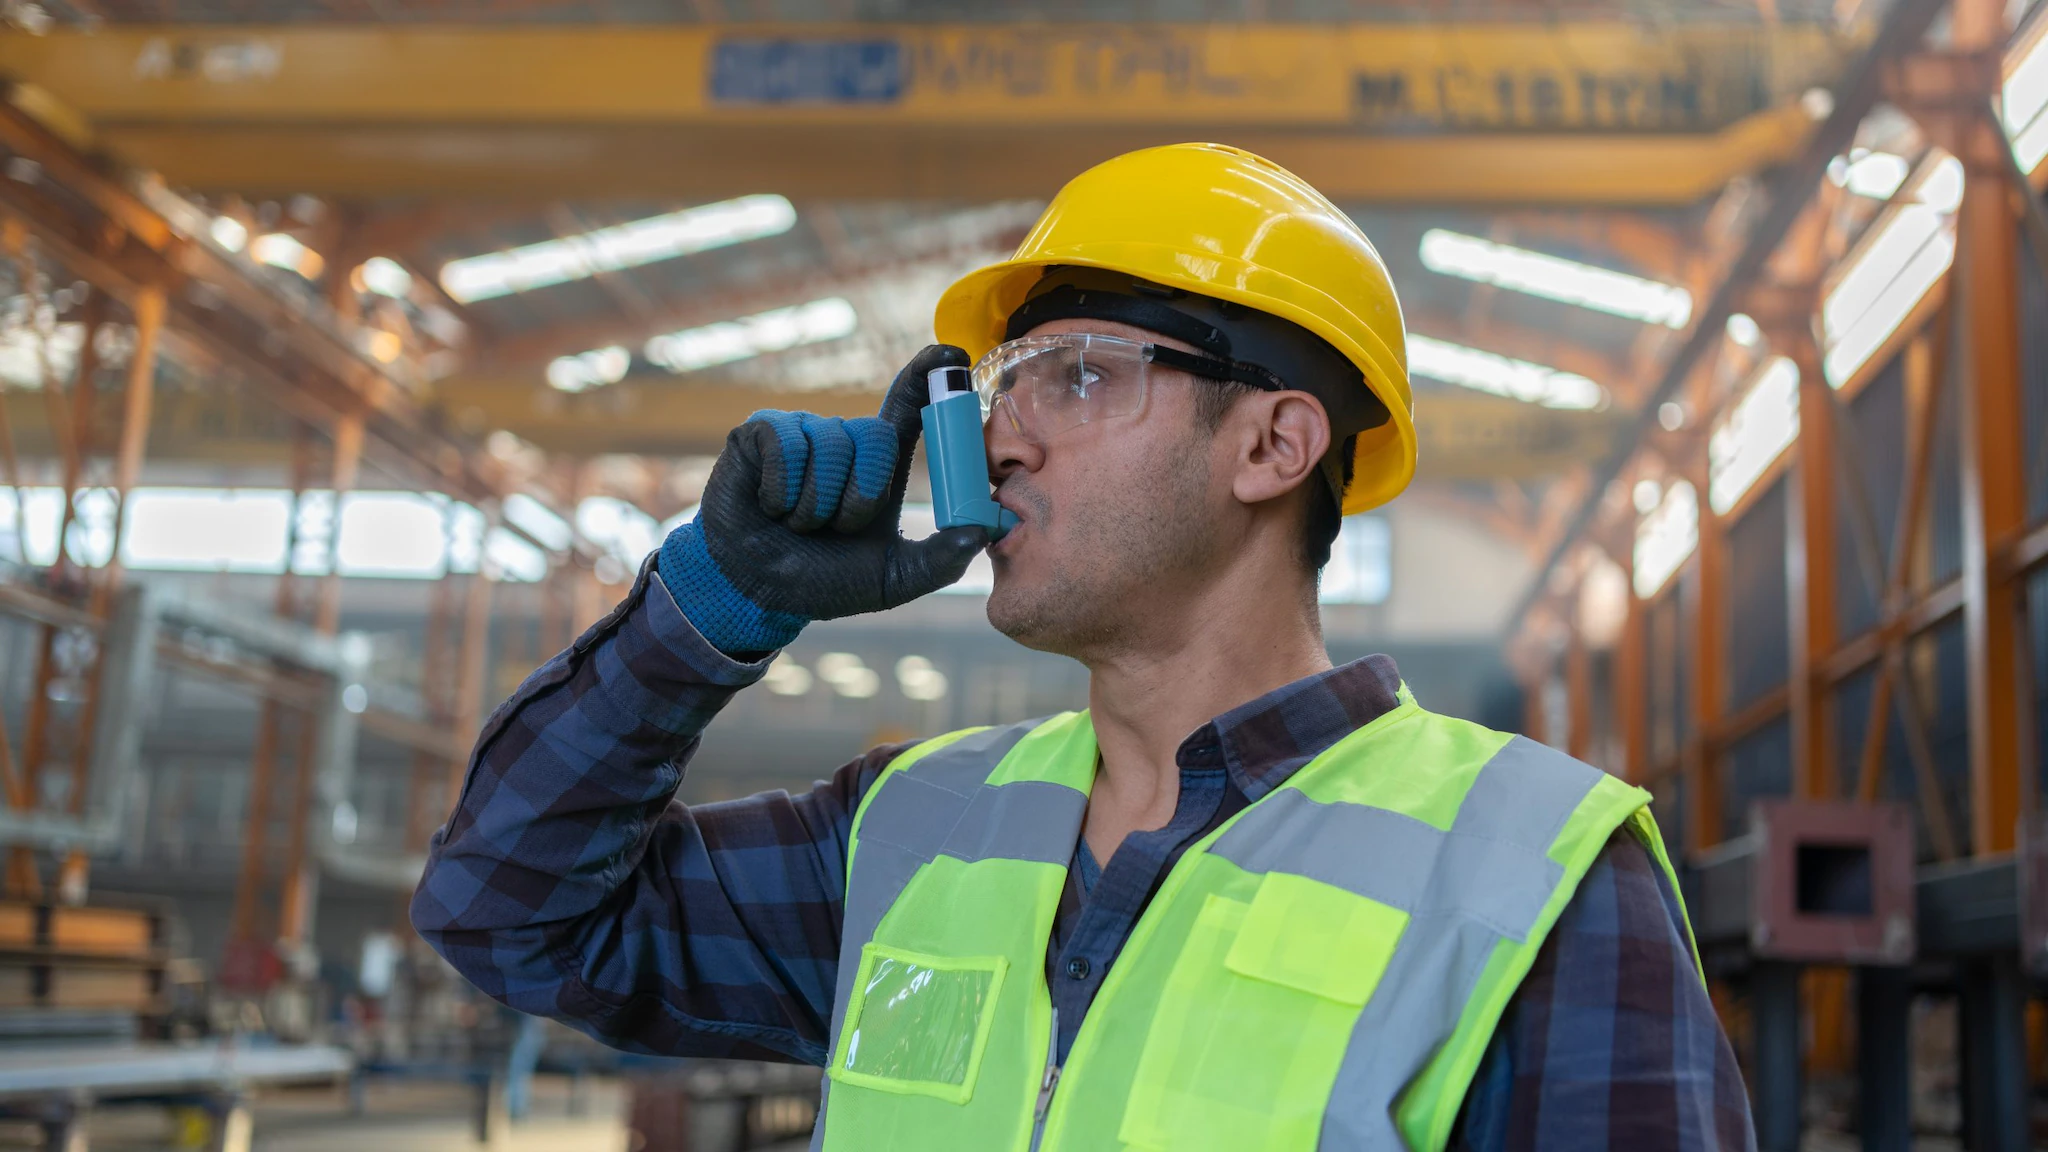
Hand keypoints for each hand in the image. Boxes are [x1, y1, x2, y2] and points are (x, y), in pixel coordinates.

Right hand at [658, 345, 991, 653]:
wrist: (757, 592)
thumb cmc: (824, 580)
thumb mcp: (892, 579)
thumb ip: (939, 560)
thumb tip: (981, 534)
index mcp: (877, 462)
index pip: (908, 404)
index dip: (930, 374)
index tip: (951, 354)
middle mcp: (842, 438)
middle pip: (874, 434)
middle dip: (860, 493)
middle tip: (838, 527)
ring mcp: (800, 431)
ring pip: (829, 446)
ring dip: (816, 503)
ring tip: (798, 524)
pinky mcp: (759, 433)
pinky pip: (785, 446)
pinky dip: (781, 491)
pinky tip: (769, 507)